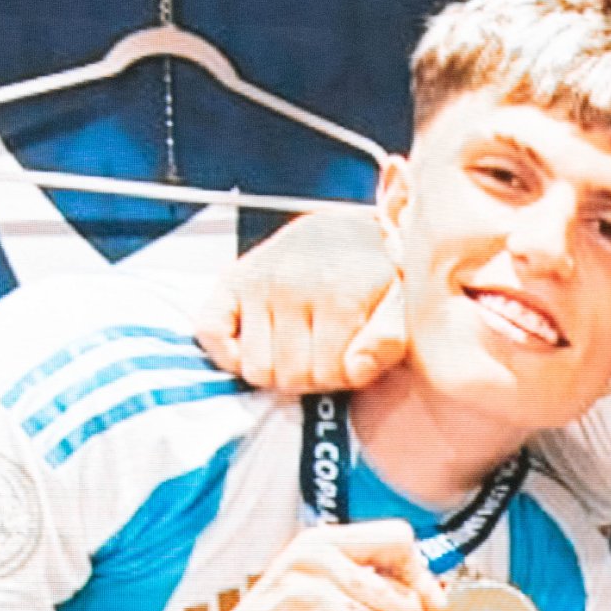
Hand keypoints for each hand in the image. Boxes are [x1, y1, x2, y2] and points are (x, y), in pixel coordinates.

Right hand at [196, 209, 404, 394]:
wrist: (342, 231)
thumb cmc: (371, 274)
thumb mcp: (399, 304)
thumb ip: (389, 340)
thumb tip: (356, 368)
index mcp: (339, 296)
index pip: (330, 375)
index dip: (342, 380)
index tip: (347, 364)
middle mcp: (292, 287)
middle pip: (291, 377)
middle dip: (310, 380)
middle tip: (321, 361)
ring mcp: (257, 284)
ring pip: (255, 367)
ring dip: (275, 372)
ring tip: (295, 354)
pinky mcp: (229, 281)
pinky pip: (210, 333)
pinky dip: (229, 352)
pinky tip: (258, 346)